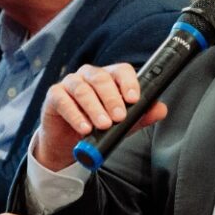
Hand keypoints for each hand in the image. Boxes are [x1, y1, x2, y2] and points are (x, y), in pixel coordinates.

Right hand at [33, 63, 168, 170]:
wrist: (68, 143)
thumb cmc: (96, 127)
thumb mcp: (122, 124)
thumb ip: (141, 115)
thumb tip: (161, 109)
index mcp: (109, 78)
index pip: (121, 71)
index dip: (129, 82)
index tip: (134, 99)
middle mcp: (89, 76)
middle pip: (101, 78)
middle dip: (112, 98)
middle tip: (119, 117)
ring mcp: (70, 83)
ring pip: (83, 89)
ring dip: (94, 108)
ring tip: (103, 125)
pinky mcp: (54, 96)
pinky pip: (63, 101)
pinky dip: (75, 115)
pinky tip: (84, 128)